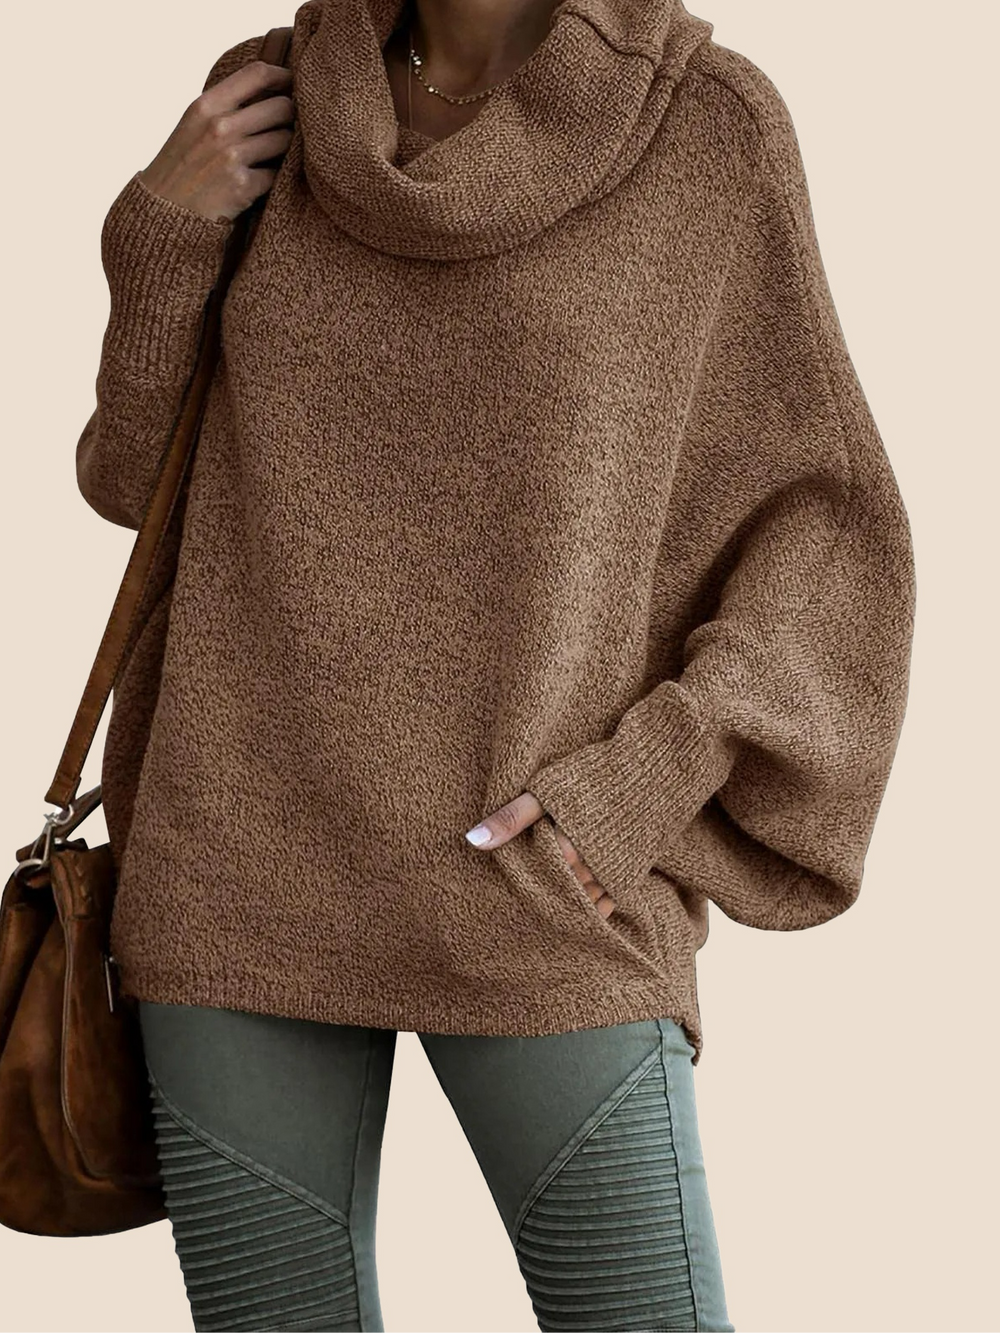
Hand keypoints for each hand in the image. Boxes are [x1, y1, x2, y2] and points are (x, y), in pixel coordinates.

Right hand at [138, 60, 294, 222]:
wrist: (166, 212)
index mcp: (206, 105)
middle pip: (281, 107)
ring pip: (285, 140)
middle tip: (283, 128)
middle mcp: (219, 127)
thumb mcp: (194, 124)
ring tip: (269, 156)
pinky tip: (259, 180)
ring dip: (284, 148)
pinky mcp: (244, 186)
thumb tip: (270, 90)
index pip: (256, 74)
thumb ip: (226, 106)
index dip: (282, 76)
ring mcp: (232, 156)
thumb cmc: (184, 166)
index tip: (292, 84)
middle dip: (289, 118)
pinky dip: (274, 177)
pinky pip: (278, 172)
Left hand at [465, 792, 616, 918]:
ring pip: (577, 903)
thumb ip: (512, 818)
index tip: (507, 875)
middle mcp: (589, 873)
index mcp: (566, 852)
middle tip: (525, 886)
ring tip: (547, 892)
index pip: (530, 879)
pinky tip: (575, 902)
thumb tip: (472, 840)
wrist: (656, 774)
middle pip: (554, 893)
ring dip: (562, 901)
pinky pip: (604, 907)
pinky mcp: (629, 878)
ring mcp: (612, 878)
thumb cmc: (597, 777)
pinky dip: (588, 909)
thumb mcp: (548, 791)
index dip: (517, 876)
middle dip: (539, 890)